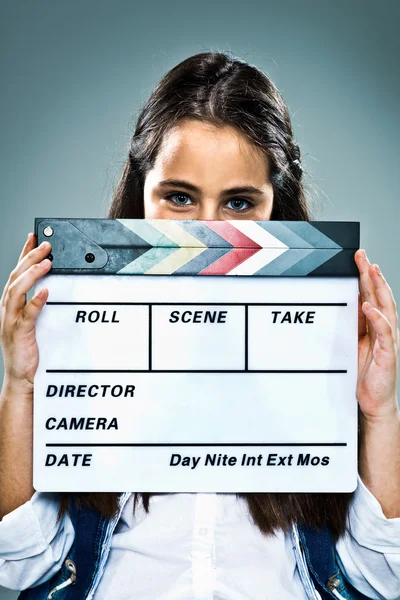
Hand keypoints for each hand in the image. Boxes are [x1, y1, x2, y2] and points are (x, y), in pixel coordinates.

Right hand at [0, 233, 51, 392]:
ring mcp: (11, 320)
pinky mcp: (20, 333)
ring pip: (17, 291)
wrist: (20, 375)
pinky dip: (35, 302)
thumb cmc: (28, 348)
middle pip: (16, 276)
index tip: (35, 237)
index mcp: (11, 303)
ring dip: (32, 274)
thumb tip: (51, 285)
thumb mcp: (31, 321)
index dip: (24, 253)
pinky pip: (27, 314)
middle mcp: (8, 308)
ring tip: (47, 262)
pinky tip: (45, 292)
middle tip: (46, 245)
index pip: (17, 272)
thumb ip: (38, 303)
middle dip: (30, 258)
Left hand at [354, 249, 398, 420]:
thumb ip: (356, 323)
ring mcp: (388, 340)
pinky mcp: (387, 353)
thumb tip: (351, 302)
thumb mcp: (355, 343)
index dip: (367, 275)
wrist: (374, 400)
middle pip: (380, 295)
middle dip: (371, 274)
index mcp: (376, 325)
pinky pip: (384, 332)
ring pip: (385, 308)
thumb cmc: (365, 373)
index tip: (360, 258)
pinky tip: (369, 307)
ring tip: (371, 272)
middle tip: (363, 256)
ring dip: (378, 289)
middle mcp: (384, 329)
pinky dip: (377, 318)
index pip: (372, 294)